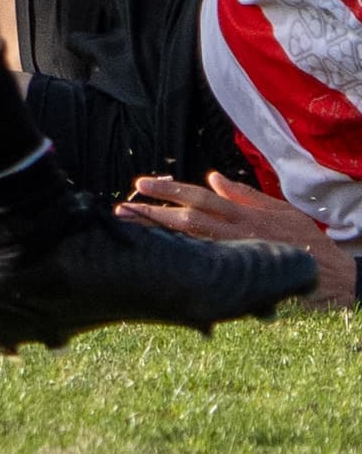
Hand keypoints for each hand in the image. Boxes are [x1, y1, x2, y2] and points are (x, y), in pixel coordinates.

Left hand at [118, 174, 352, 303]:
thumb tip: (212, 178)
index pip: (199, 197)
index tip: (142, 185)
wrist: (330, 275)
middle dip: (154, 214)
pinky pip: (205, 264)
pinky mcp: (239, 275)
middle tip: (122, 210)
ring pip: (191, 242)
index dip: (170, 190)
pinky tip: (157, 256)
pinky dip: (180, 258)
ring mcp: (235, 256)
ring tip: (131, 229)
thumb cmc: (303, 238)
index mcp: (243, 214)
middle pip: (188, 219)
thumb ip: (243, 194)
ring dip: (159, 235)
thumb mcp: (278, 209)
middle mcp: (235, 233)